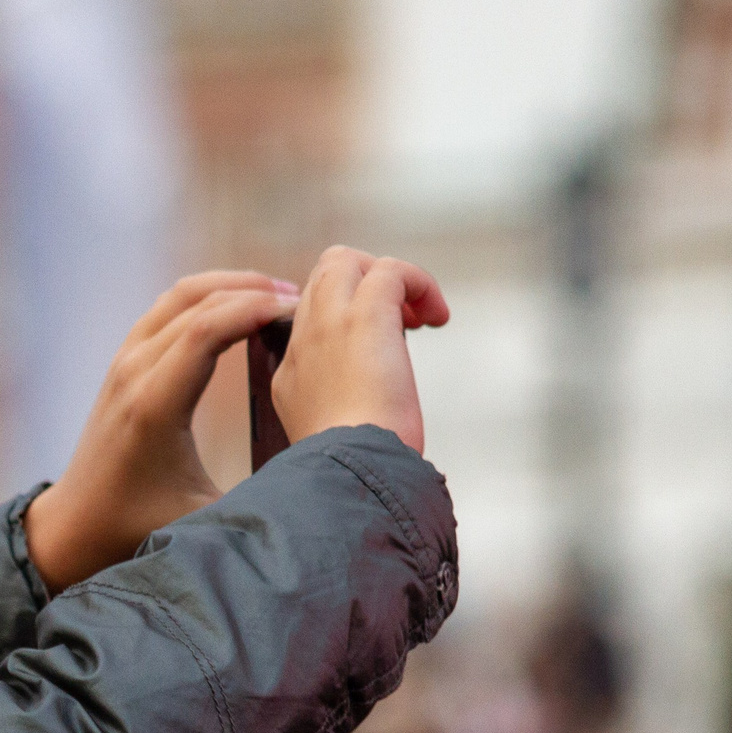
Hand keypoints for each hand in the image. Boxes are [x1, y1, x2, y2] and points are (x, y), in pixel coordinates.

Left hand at [22, 270, 297, 591]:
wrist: (76, 522)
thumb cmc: (137, 524)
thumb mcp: (202, 518)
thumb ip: (253, 499)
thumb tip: (315, 481)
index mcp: (153, 404)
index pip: (206, 330)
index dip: (256, 310)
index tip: (299, 311)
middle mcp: (134, 371)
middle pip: (197, 302)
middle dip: (252, 290)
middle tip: (300, 299)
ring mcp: (125, 360)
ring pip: (180, 295)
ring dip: (229, 285)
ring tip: (276, 294)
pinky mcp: (124, 360)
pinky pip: (168, 307)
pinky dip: (207, 296)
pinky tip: (240, 307)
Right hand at [270, 245, 448, 453]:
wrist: (351, 472)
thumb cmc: (352, 466)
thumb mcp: (330, 437)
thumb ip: (339, 407)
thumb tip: (365, 398)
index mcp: (294, 370)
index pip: (313, 315)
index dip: (347, 314)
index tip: (379, 340)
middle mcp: (305, 340)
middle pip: (322, 277)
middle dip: (363, 284)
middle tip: (401, 320)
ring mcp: (330, 323)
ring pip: (345, 261)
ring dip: (389, 279)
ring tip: (419, 315)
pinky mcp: (366, 316)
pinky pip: (391, 270)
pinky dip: (419, 283)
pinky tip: (437, 316)